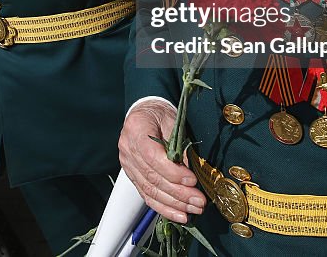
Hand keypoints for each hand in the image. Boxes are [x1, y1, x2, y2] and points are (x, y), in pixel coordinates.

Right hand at [118, 100, 206, 223]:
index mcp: (136, 129)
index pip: (152, 157)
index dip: (172, 172)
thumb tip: (193, 173)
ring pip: (150, 190)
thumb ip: (180, 146)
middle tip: (199, 201)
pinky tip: (179, 214)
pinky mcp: (132, 176)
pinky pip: (146, 195)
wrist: (145, 113)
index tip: (192, 180)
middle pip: (152, 177)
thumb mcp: (173, 122)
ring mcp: (128, 164)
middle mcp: (128, 148)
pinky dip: (164, 207)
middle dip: (178, 193)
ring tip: (194, 209)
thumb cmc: (160, 114)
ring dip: (174, 203)